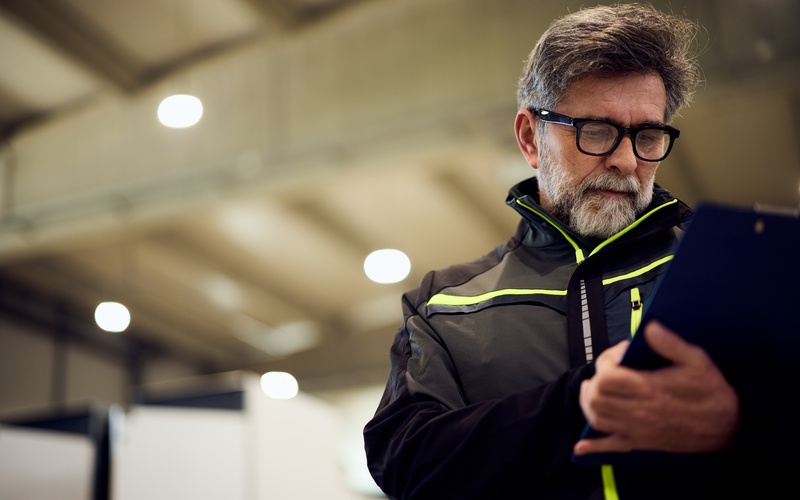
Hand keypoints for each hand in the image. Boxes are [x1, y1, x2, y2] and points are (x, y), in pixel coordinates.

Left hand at [574, 321, 738, 454]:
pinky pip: (611, 448)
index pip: (607, 376)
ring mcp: (638, 430)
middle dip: (595, 380)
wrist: (728, 426)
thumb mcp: (697, 361)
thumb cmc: (711, 391)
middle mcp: (639, 411)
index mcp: (649, 389)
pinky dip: (593, 447)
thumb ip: (670, 343)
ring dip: (589, 403)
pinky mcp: (641, 443)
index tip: (618, 355)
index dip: (605, 361)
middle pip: (596, 397)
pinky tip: (581, 445)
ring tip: (594, 390)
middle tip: (606, 371)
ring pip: (597, 419)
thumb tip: (649, 327)